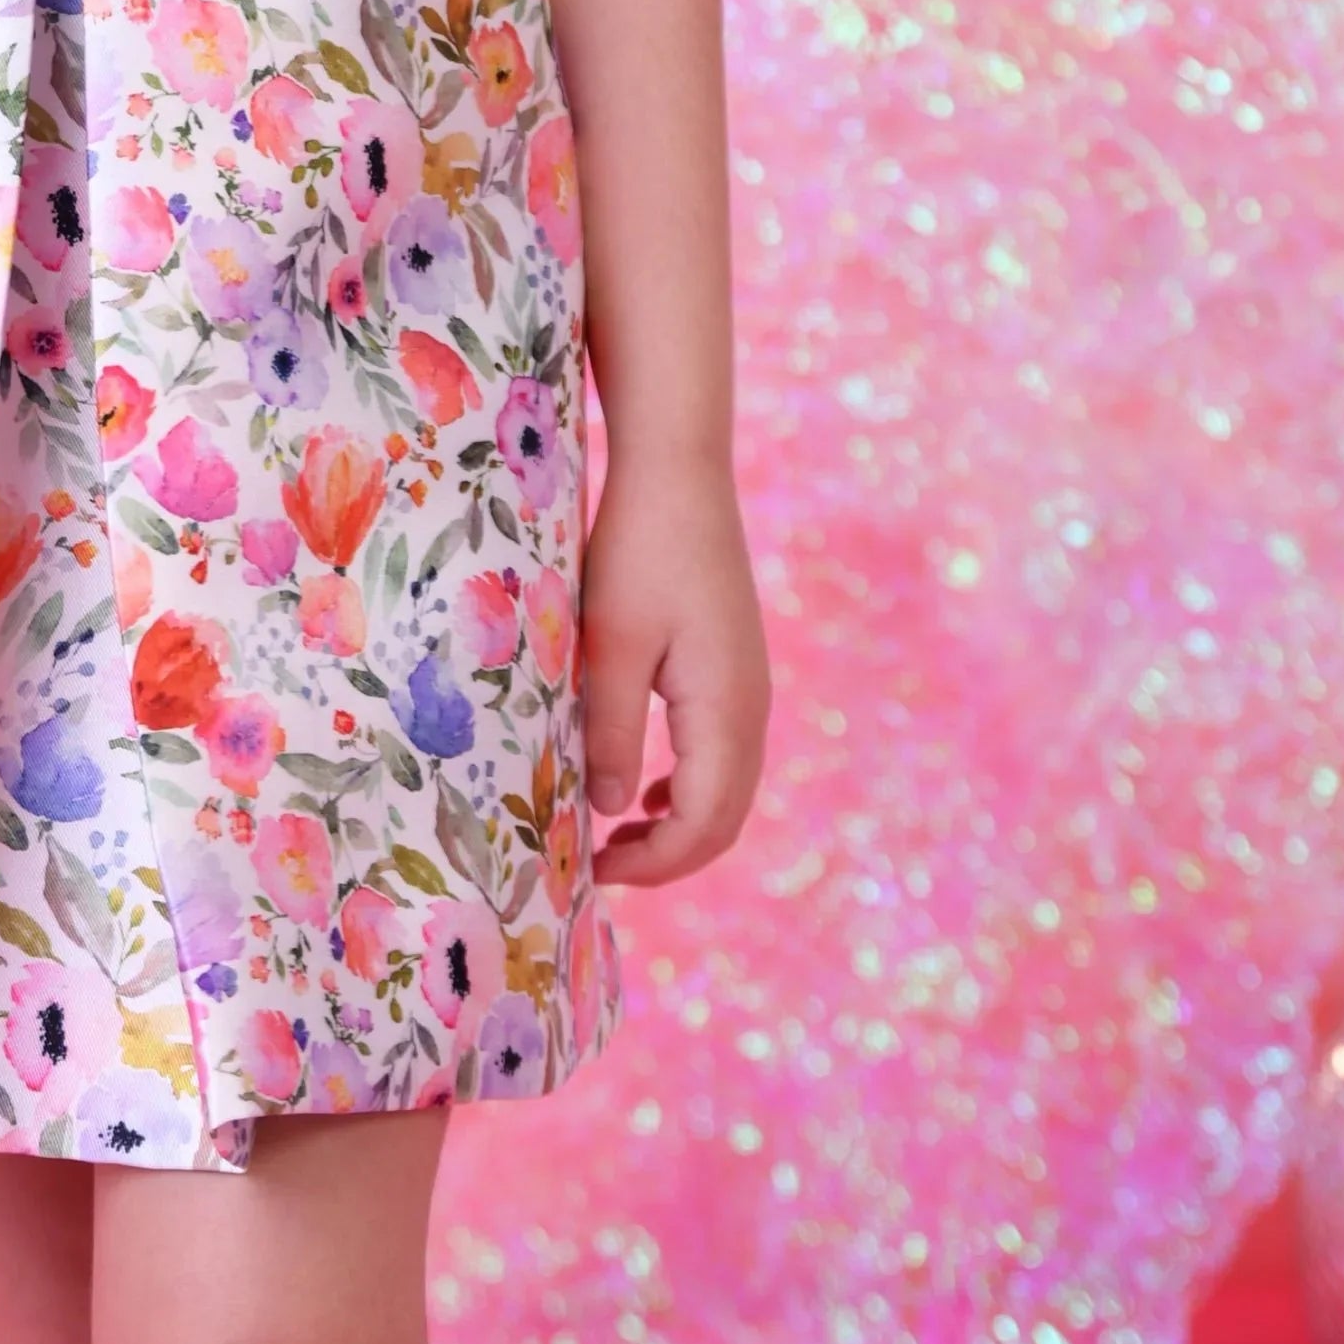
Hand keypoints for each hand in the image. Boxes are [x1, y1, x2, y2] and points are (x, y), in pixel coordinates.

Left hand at [579, 453, 768, 885]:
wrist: (679, 471)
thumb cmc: (637, 549)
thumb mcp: (610, 645)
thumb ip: (611, 732)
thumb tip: (609, 812)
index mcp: (725, 709)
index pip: (703, 824)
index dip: (654, 866)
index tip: (593, 873)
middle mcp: (750, 706)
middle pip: (725, 818)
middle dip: (669, 858)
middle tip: (600, 867)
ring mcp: (749, 687)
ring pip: (727, 789)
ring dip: (679, 825)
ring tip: (615, 839)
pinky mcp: (734, 667)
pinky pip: (722, 754)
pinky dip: (687, 787)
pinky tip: (643, 788)